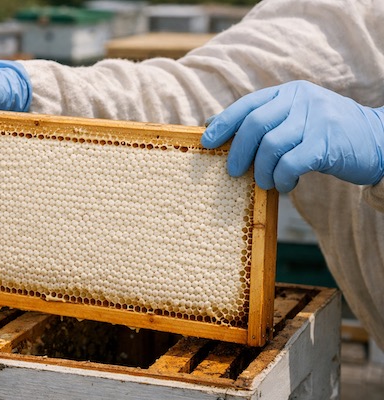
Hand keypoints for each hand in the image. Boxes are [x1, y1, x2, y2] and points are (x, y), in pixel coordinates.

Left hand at [201, 80, 383, 191]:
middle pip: (255, 125)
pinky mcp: (327, 142)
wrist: (379, 139)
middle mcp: (302, 100)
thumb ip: (267, 122)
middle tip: (233, 171)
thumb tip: (219, 131)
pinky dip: (282, 178)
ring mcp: (317, 119)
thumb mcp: (298, 119)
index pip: (248, 105)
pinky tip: (285, 185)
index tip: (206, 141)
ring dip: (262, 170)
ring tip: (266, 182)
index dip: (223, 123)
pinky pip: (291, 163)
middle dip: (238, 151)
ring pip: (271, 146)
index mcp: (289, 92)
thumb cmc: (327, 135)